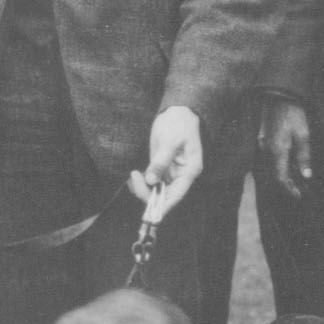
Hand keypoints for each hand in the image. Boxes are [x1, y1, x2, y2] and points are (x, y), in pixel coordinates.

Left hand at [129, 106, 203, 220]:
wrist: (177, 112)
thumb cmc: (178, 123)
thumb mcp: (170, 140)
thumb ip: (160, 161)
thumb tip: (151, 180)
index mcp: (190, 171)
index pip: (176, 195)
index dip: (163, 205)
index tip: (150, 211)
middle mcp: (181, 176)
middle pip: (165, 196)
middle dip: (148, 193)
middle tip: (134, 177)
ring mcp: (171, 173)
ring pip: (156, 191)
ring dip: (142, 188)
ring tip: (133, 174)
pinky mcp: (161, 169)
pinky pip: (151, 182)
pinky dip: (141, 183)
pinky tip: (134, 174)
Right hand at [261, 99, 313, 198]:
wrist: (278, 96)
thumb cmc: (293, 114)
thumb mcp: (303, 134)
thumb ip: (303, 156)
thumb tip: (306, 175)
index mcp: (278, 151)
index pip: (280, 178)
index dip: (289, 189)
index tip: (299, 195)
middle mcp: (266, 151)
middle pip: (274, 175)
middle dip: (287, 184)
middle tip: (300, 189)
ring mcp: (262, 145)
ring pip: (270, 167)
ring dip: (282, 175)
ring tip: (296, 178)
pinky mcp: (261, 139)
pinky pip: (267, 158)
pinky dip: (277, 165)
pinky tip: (287, 164)